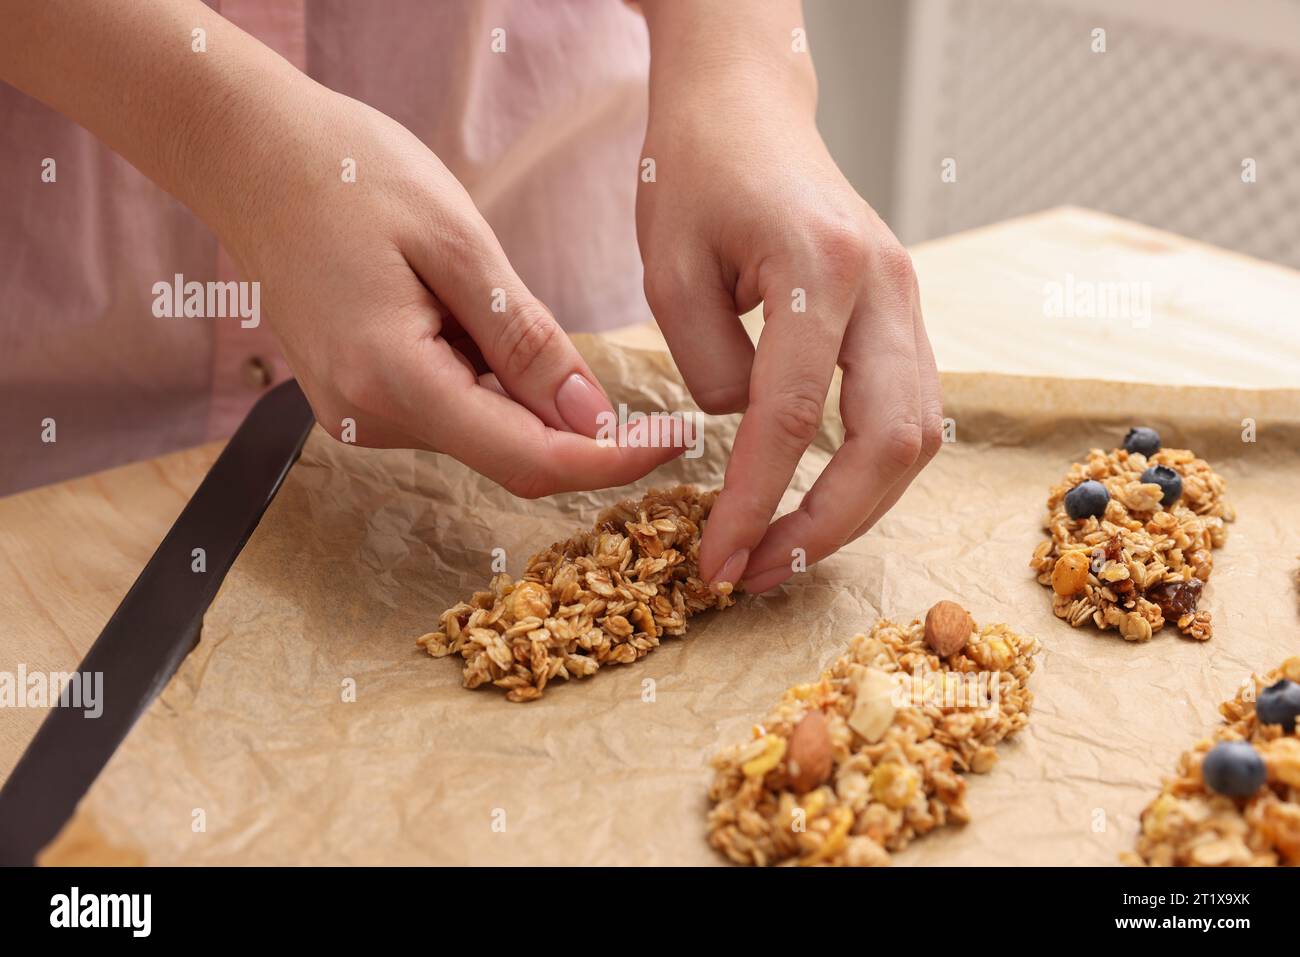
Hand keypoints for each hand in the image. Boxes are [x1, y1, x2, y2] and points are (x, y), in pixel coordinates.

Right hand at [220, 87, 680, 496]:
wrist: (251, 156)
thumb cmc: (351, 176)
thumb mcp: (457, 245)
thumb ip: (526, 343)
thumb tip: (591, 419)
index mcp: (393, 381)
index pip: (528, 459)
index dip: (611, 461)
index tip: (677, 441)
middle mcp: (370, 418)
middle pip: (507, 454)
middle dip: (578, 428)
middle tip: (634, 387)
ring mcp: (358, 414)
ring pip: (481, 431)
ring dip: (527, 395)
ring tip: (498, 299)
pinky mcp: (358, 399)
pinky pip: (448, 409)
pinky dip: (487, 380)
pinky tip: (471, 315)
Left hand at [637, 11, 941, 590]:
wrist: (748, 107)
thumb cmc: (694, 172)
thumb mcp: (667, 268)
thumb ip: (707, 366)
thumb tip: (751, 440)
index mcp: (822, 265)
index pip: (791, 416)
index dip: (753, 502)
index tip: (716, 560)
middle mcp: (887, 285)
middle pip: (890, 441)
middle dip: (828, 525)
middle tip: (758, 571)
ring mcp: (908, 298)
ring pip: (916, 435)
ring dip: (857, 508)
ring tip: (785, 550)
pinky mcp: (904, 314)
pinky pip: (907, 410)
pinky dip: (868, 469)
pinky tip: (817, 498)